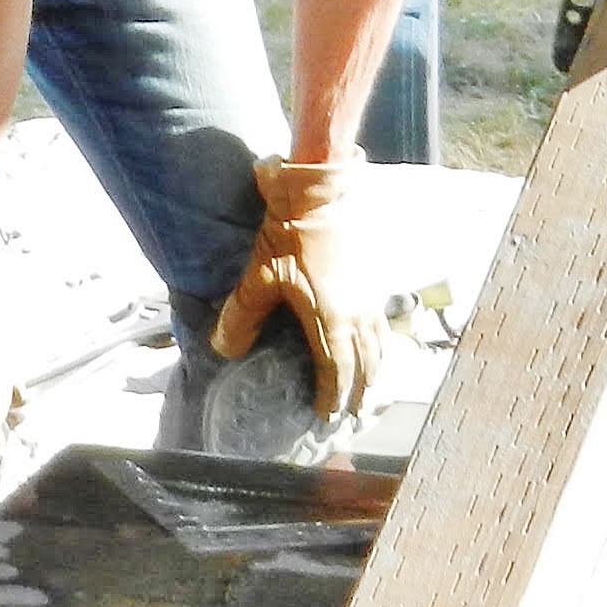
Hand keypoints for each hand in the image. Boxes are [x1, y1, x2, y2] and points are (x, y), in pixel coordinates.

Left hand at [211, 158, 404, 420]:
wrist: (320, 192)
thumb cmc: (290, 233)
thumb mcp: (260, 275)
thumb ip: (242, 314)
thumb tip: (224, 349)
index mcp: (332, 319)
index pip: (337, 370)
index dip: (332, 395)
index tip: (326, 414)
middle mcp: (358, 313)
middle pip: (365, 364)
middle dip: (359, 391)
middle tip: (353, 414)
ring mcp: (369, 296)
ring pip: (379, 344)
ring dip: (375, 371)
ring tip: (370, 389)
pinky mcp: (372, 279)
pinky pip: (382, 324)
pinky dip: (380, 344)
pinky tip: (374, 344)